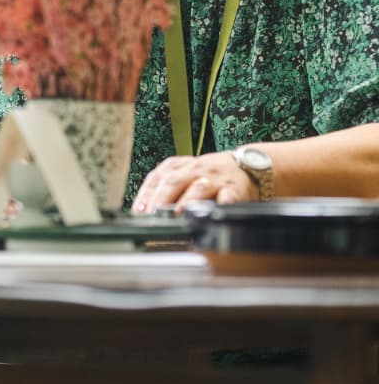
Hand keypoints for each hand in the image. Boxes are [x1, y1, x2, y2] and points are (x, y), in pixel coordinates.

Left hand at [131, 151, 256, 213]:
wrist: (245, 166)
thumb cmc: (209, 176)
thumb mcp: (184, 176)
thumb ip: (166, 191)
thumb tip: (144, 214)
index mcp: (178, 166)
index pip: (156, 178)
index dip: (146, 195)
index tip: (137, 212)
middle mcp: (194, 170)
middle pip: (173, 181)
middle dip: (161, 199)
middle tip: (153, 216)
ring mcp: (214, 179)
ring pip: (198, 188)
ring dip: (186, 203)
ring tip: (177, 216)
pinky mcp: (235, 190)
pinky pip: (227, 198)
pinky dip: (219, 207)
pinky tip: (210, 216)